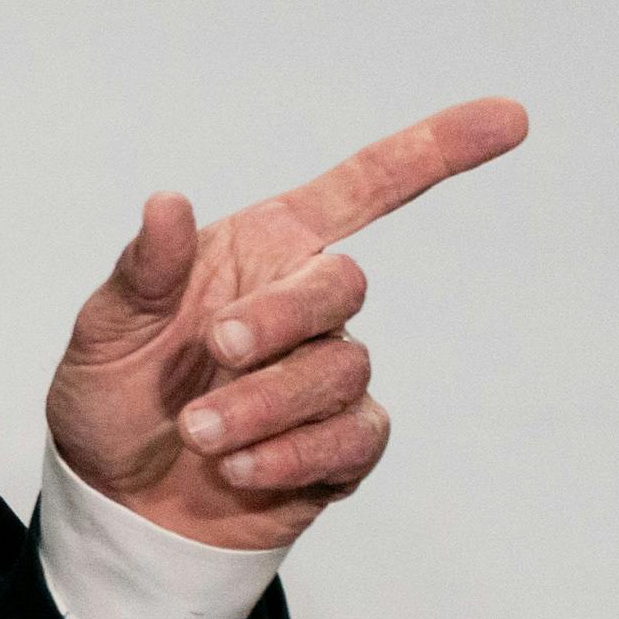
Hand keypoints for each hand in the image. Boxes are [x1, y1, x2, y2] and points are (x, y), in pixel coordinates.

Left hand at [46, 98, 528, 553]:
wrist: (120, 500)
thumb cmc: (117, 397)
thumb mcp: (108, 329)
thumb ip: (143, 270)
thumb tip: (167, 202)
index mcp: (262, 253)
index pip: (364, 188)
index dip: (435, 151)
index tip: (510, 119)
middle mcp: (306, 307)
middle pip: (345, 284)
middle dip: (280, 317)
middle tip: (216, 346)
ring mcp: (328, 376)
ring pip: (340, 369)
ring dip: (264, 402)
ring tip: (198, 432)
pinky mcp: (340, 447)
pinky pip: (350, 438)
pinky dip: (291, 453)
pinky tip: (238, 468)